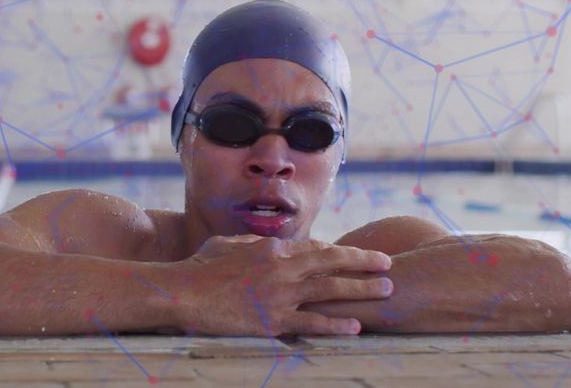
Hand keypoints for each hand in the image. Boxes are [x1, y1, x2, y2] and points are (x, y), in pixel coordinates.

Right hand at [167, 236, 392, 336]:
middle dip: (364, 263)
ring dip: (362, 290)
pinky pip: (312, 323)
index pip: (315, 248)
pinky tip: (356, 326)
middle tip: (387, 265)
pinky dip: (336, 325)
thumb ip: (254, 243)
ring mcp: (280, 296)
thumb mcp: (229, 244)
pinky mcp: (273, 321)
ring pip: (331, 291)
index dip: (340, 252)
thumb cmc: (200, 266)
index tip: (358, 256)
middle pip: (332, 264)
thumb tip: (269, 244)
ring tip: (386, 291)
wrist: (183, 293)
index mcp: (272, 249)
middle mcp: (282, 269)